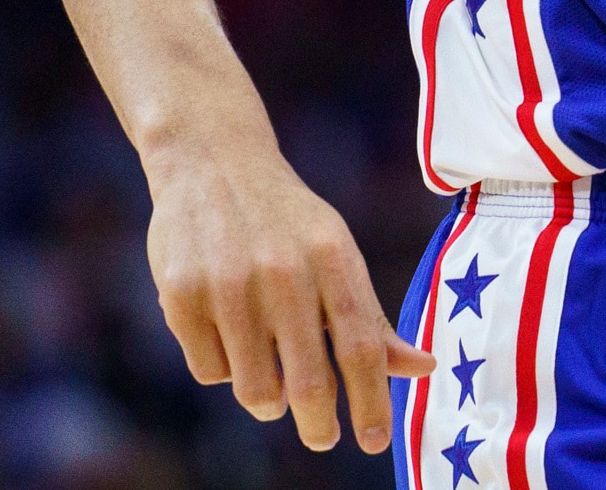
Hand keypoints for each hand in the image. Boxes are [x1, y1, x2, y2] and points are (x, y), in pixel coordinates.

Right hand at [144, 141, 434, 452]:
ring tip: (269, 382)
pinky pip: (209, 371)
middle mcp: (283, 273)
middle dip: (319, 426)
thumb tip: (424, 369)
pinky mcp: (180, 297)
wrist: (212, 162)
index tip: (375, 442)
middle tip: (323, 439)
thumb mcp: (336, 252)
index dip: (372, 402)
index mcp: (332, 259)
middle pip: (308, 382)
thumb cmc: (288, 221)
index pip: (362, 347)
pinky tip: (224, 333)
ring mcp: (228, 286)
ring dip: (267, 400)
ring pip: (254, 389)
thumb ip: (372, 316)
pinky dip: (222, 369)